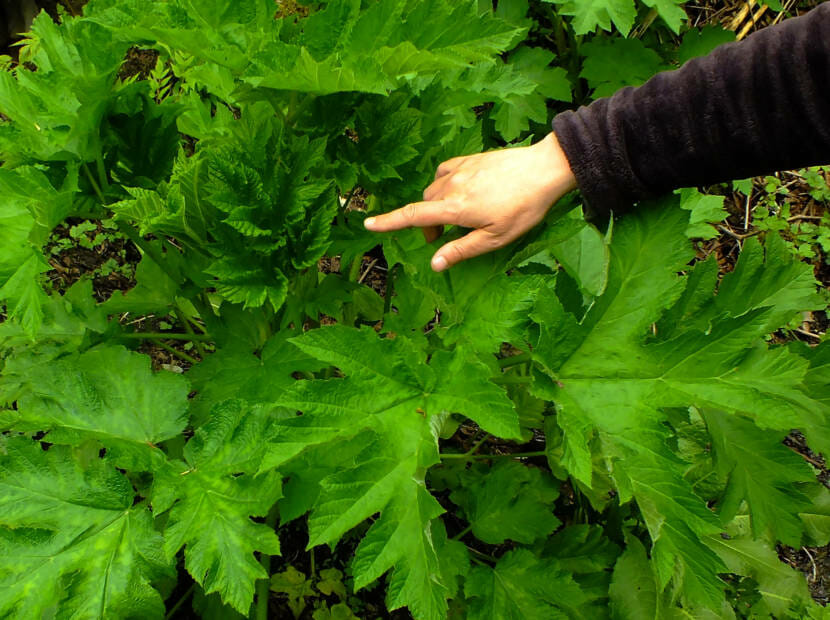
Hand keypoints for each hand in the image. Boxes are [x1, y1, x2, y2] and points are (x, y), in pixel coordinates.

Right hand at [364, 132, 576, 270]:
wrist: (544, 169)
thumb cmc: (523, 208)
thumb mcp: (495, 238)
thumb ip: (461, 250)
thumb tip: (434, 264)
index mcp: (456, 208)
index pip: (414, 216)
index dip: (388, 222)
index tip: (368, 223)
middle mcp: (452, 186)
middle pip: (425, 205)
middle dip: (428, 224)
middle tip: (445, 239)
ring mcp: (461, 170)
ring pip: (434, 189)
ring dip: (436, 205)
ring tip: (457, 218)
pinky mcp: (470, 159)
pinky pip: (445, 172)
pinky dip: (443, 185)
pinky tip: (459, 192)